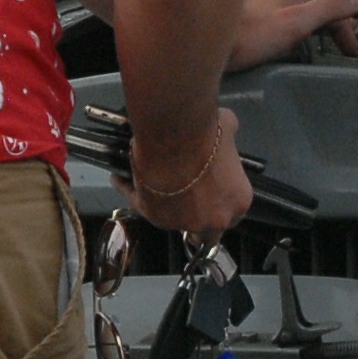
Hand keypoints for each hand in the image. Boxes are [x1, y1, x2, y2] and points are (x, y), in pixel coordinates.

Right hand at [128, 107, 250, 243]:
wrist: (176, 139)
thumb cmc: (207, 134)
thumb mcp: (227, 128)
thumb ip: (228, 136)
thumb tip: (227, 126)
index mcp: (237, 201)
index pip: (233, 212)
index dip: (220, 201)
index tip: (211, 189)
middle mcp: (213, 219)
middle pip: (207, 232)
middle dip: (198, 219)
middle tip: (186, 198)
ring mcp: (182, 222)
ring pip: (173, 221)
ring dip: (166, 206)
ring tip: (153, 185)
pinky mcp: (152, 215)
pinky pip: (138, 203)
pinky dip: (129, 189)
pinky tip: (121, 178)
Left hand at [227, 0, 357, 69]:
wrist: (198, 43)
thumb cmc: (249, 35)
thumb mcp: (295, 22)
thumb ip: (327, 9)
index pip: (329, 6)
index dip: (346, 26)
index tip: (353, 52)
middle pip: (312, 8)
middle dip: (332, 25)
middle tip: (343, 48)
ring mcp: (257, 10)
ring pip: (293, 15)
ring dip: (312, 29)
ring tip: (319, 46)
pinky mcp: (242, 25)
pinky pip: (277, 25)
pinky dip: (292, 34)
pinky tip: (283, 46)